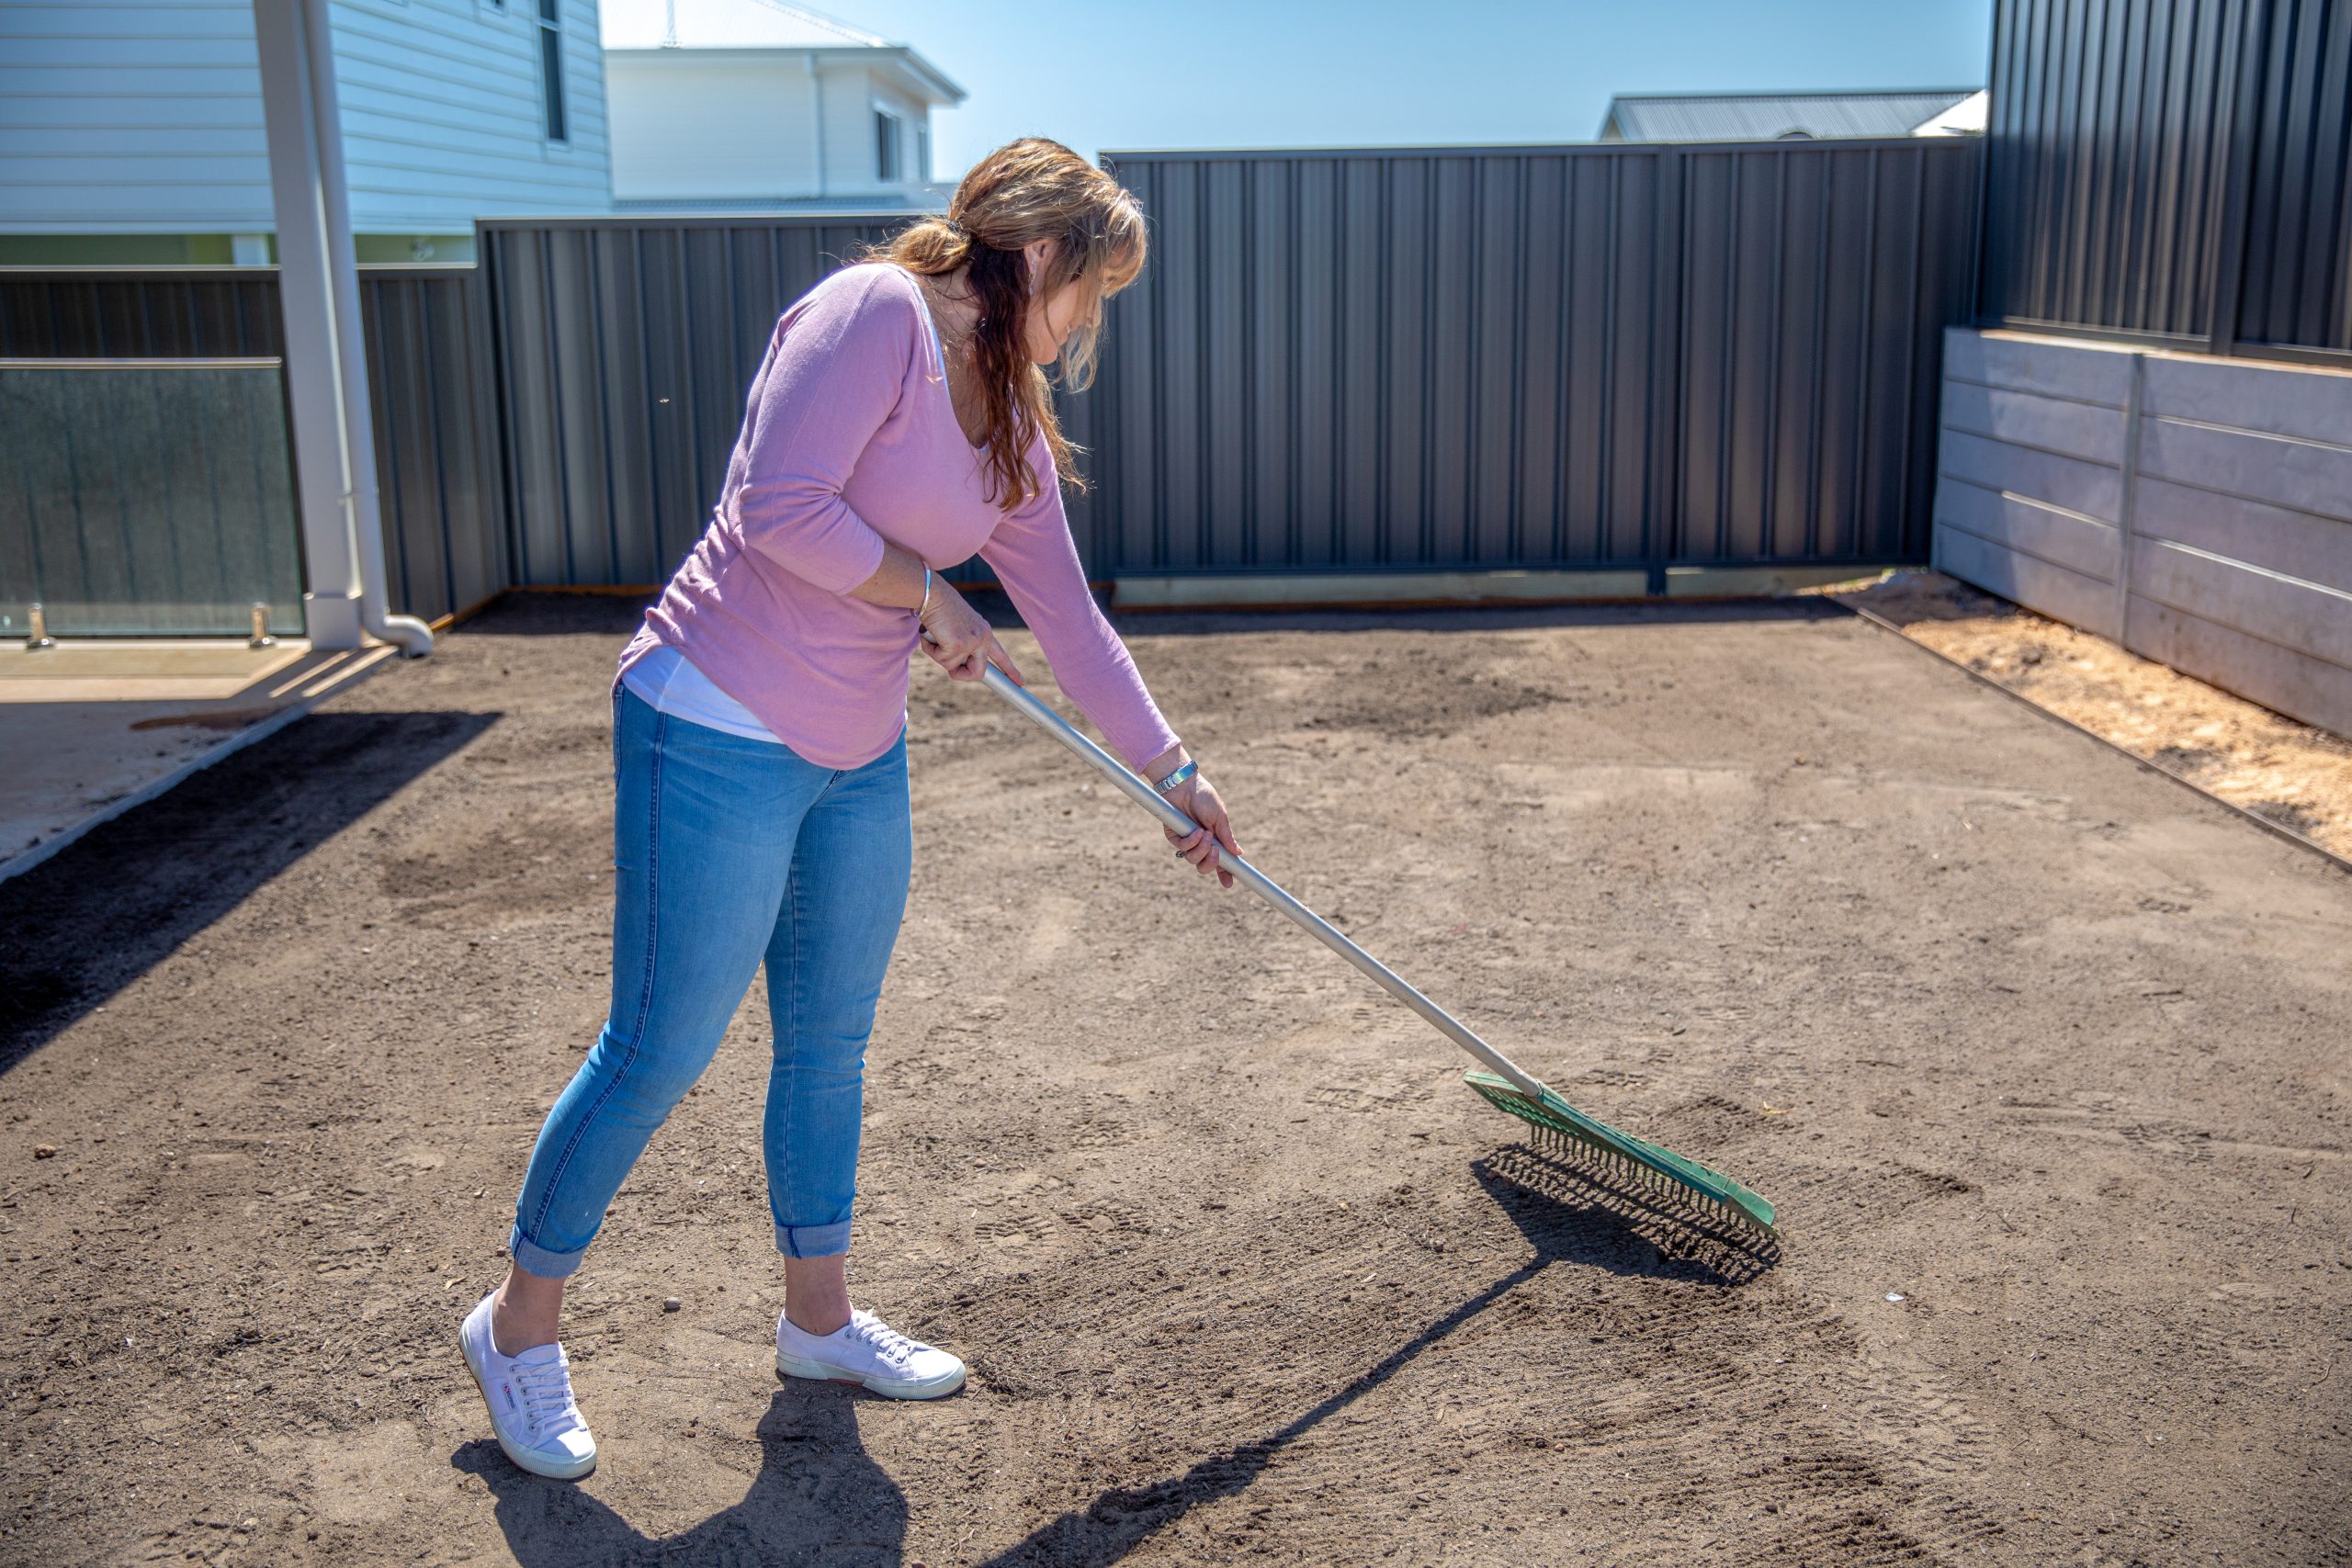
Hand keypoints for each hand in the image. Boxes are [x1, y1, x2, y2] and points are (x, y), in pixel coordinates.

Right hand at [916, 577, 1025, 684]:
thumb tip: (957, 666)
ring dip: (938, 654)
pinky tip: (932, 634)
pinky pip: (942, 660)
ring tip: (935, 635)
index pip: (1000, 655)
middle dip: (961, 675)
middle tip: (949, 666)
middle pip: (978, 673)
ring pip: (952, 667)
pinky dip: (931, 650)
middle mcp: (982, 638)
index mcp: (984, 632)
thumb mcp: (957, 627)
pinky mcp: (958, 645)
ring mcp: (972, 642)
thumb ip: (962, 644)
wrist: (932, 593)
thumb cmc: (939, 609)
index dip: (1010, 670)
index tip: (1021, 682)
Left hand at [1163, 774, 1239, 889]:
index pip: (1221, 862)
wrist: (1186, 785)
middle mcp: (1201, 843)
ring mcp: (1187, 841)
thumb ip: (1227, 836)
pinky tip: (1196, 831)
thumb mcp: (1220, 817)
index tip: (1229, 883)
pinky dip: (1191, 841)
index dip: (1225, 874)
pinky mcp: (1174, 836)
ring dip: (1201, 849)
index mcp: (1215, 840)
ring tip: (1205, 833)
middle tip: (1215, 853)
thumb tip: (1238, 853)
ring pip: (1193, 860)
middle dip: (1211, 864)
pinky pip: (1182, 848)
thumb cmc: (1204, 797)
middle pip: (1204, 867)